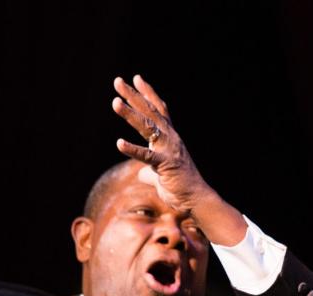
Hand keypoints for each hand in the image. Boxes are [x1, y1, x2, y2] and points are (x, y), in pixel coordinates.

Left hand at [111, 75, 246, 245]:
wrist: (197, 200)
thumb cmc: (181, 188)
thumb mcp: (162, 177)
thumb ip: (150, 172)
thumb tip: (141, 174)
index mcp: (170, 138)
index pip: (158, 110)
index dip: (147, 93)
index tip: (136, 78)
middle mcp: (171, 139)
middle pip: (150, 112)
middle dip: (133, 96)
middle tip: (117, 81)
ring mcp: (169, 150)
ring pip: (148, 127)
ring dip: (131, 114)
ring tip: (115, 102)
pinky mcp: (166, 165)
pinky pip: (147, 156)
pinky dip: (132, 149)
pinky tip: (118, 143)